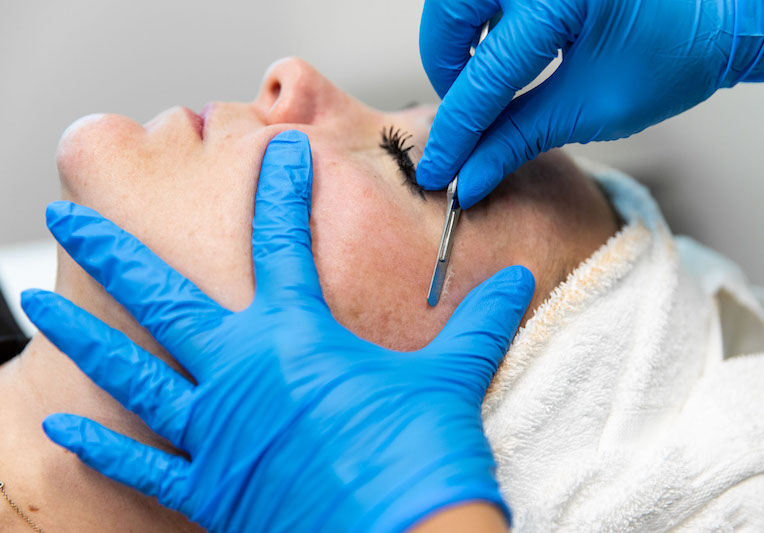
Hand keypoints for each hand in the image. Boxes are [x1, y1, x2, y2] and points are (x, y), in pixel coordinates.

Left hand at [22, 130, 534, 532]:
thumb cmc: (425, 458)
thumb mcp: (454, 378)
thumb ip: (478, 322)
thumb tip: (515, 281)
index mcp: (300, 338)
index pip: (282, 241)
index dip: (279, 190)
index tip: (273, 153)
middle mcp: (243, 374)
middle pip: (163, 298)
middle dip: (112, 251)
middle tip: (68, 215)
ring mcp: (217, 430)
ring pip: (130, 371)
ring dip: (80, 334)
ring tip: (36, 303)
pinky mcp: (211, 487)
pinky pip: (142, 461)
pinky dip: (100, 442)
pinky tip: (58, 419)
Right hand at [417, 0, 763, 207]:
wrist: (713, 20)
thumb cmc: (670, 60)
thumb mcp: (590, 109)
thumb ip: (519, 137)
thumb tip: (469, 171)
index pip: (487, 75)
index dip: (456, 131)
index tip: (438, 168)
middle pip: (451, 14)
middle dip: (445, 69)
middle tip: (463, 110)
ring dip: (456, 43)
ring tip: (481, 81)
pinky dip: (478, 21)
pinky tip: (499, 50)